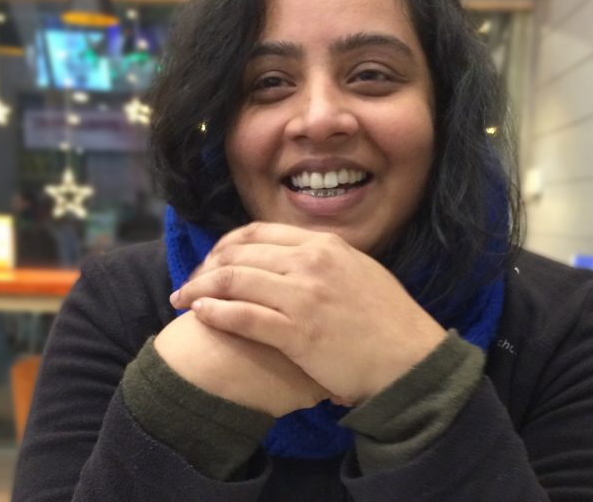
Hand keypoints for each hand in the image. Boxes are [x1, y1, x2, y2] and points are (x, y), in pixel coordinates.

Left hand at [170, 222, 446, 404]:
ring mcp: (303, 296)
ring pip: (234, 280)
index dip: (225, 246)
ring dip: (199, 287)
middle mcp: (310, 262)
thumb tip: (295, 257)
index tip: (211, 262)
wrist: (411, 360)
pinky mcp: (297, 332)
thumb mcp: (360, 271)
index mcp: (324, 245)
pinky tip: (199, 314)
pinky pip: (243, 316)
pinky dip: (215, 313)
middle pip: (238, 253)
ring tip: (181, 297)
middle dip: (205, 266)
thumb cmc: (389, 321)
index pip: (258, 233)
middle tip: (189, 281)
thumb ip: (325, 260)